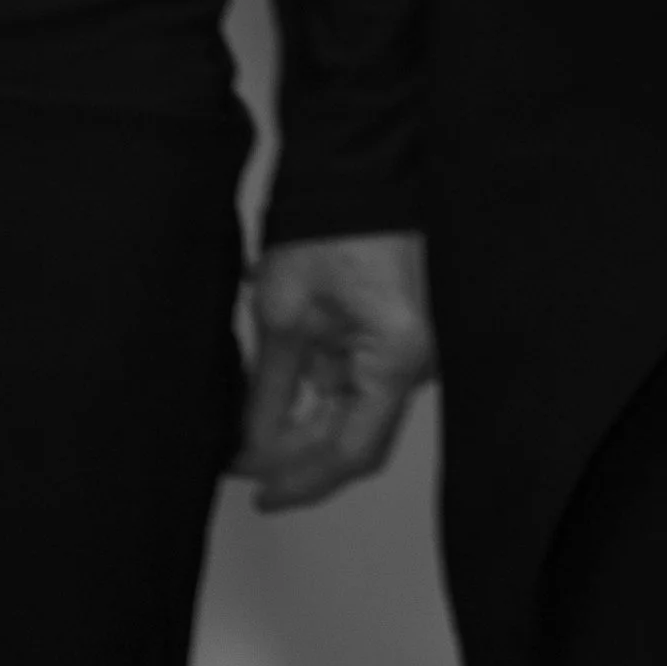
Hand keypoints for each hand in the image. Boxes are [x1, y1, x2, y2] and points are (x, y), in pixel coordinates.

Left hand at [235, 232, 434, 513]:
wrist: (360, 170)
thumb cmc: (333, 223)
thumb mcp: (282, 315)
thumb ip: (269, 392)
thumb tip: (254, 448)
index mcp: (397, 356)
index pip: (351, 449)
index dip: (302, 481)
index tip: (264, 496)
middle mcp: (419, 359)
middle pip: (358, 437)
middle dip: (300, 457)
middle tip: (248, 468)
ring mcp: (414, 349)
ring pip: (358, 414)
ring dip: (307, 428)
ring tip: (253, 433)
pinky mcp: (402, 335)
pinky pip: (363, 384)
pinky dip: (321, 397)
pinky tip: (282, 404)